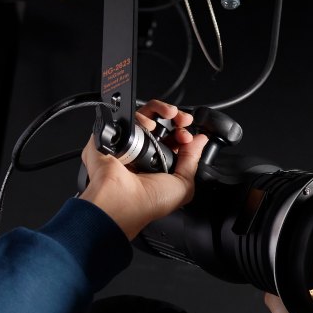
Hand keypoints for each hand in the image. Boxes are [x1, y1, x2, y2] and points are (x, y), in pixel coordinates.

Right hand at [78, 100, 207, 239]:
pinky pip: (128, 116)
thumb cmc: (148, 201)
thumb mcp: (183, 185)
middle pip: (160, 125)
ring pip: (145, 116)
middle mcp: (142, 154)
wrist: (122, 199)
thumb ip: (192, 161)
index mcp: (158, 166)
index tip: (188, 137)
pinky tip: (149, 125)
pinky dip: (142, 115)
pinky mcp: (111, 135)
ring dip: (161, 111)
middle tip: (183, 121)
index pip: (172, 141)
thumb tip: (201, 141)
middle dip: (176, 118)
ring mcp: (126, 143)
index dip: (183, 135)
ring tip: (170, 115)